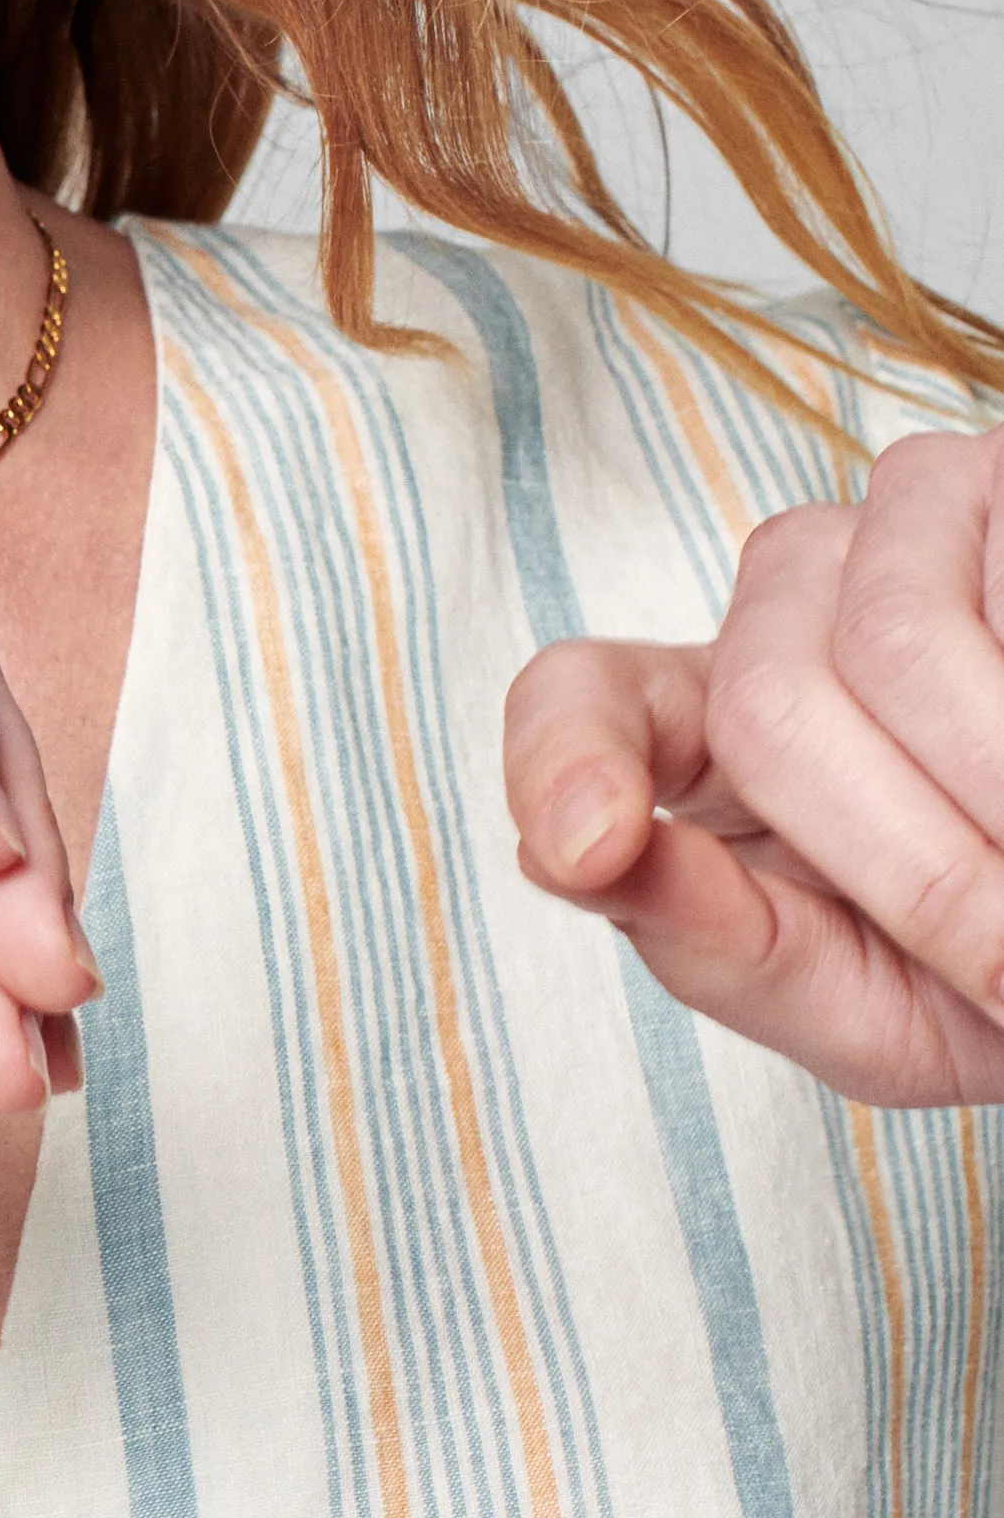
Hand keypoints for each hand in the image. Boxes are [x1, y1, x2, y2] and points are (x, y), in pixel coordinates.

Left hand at [506, 427, 1003, 1104]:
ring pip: (887, 637)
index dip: (565, 759)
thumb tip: (557, 855)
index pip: (580, 696)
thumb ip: (719, 946)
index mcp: (718, 728)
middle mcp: (793, 597)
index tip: (584, 846)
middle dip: (909, 865)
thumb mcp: (871, 1002)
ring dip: (994, 795)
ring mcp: (912, 515)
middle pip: (761, 701)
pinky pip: (997, 585)